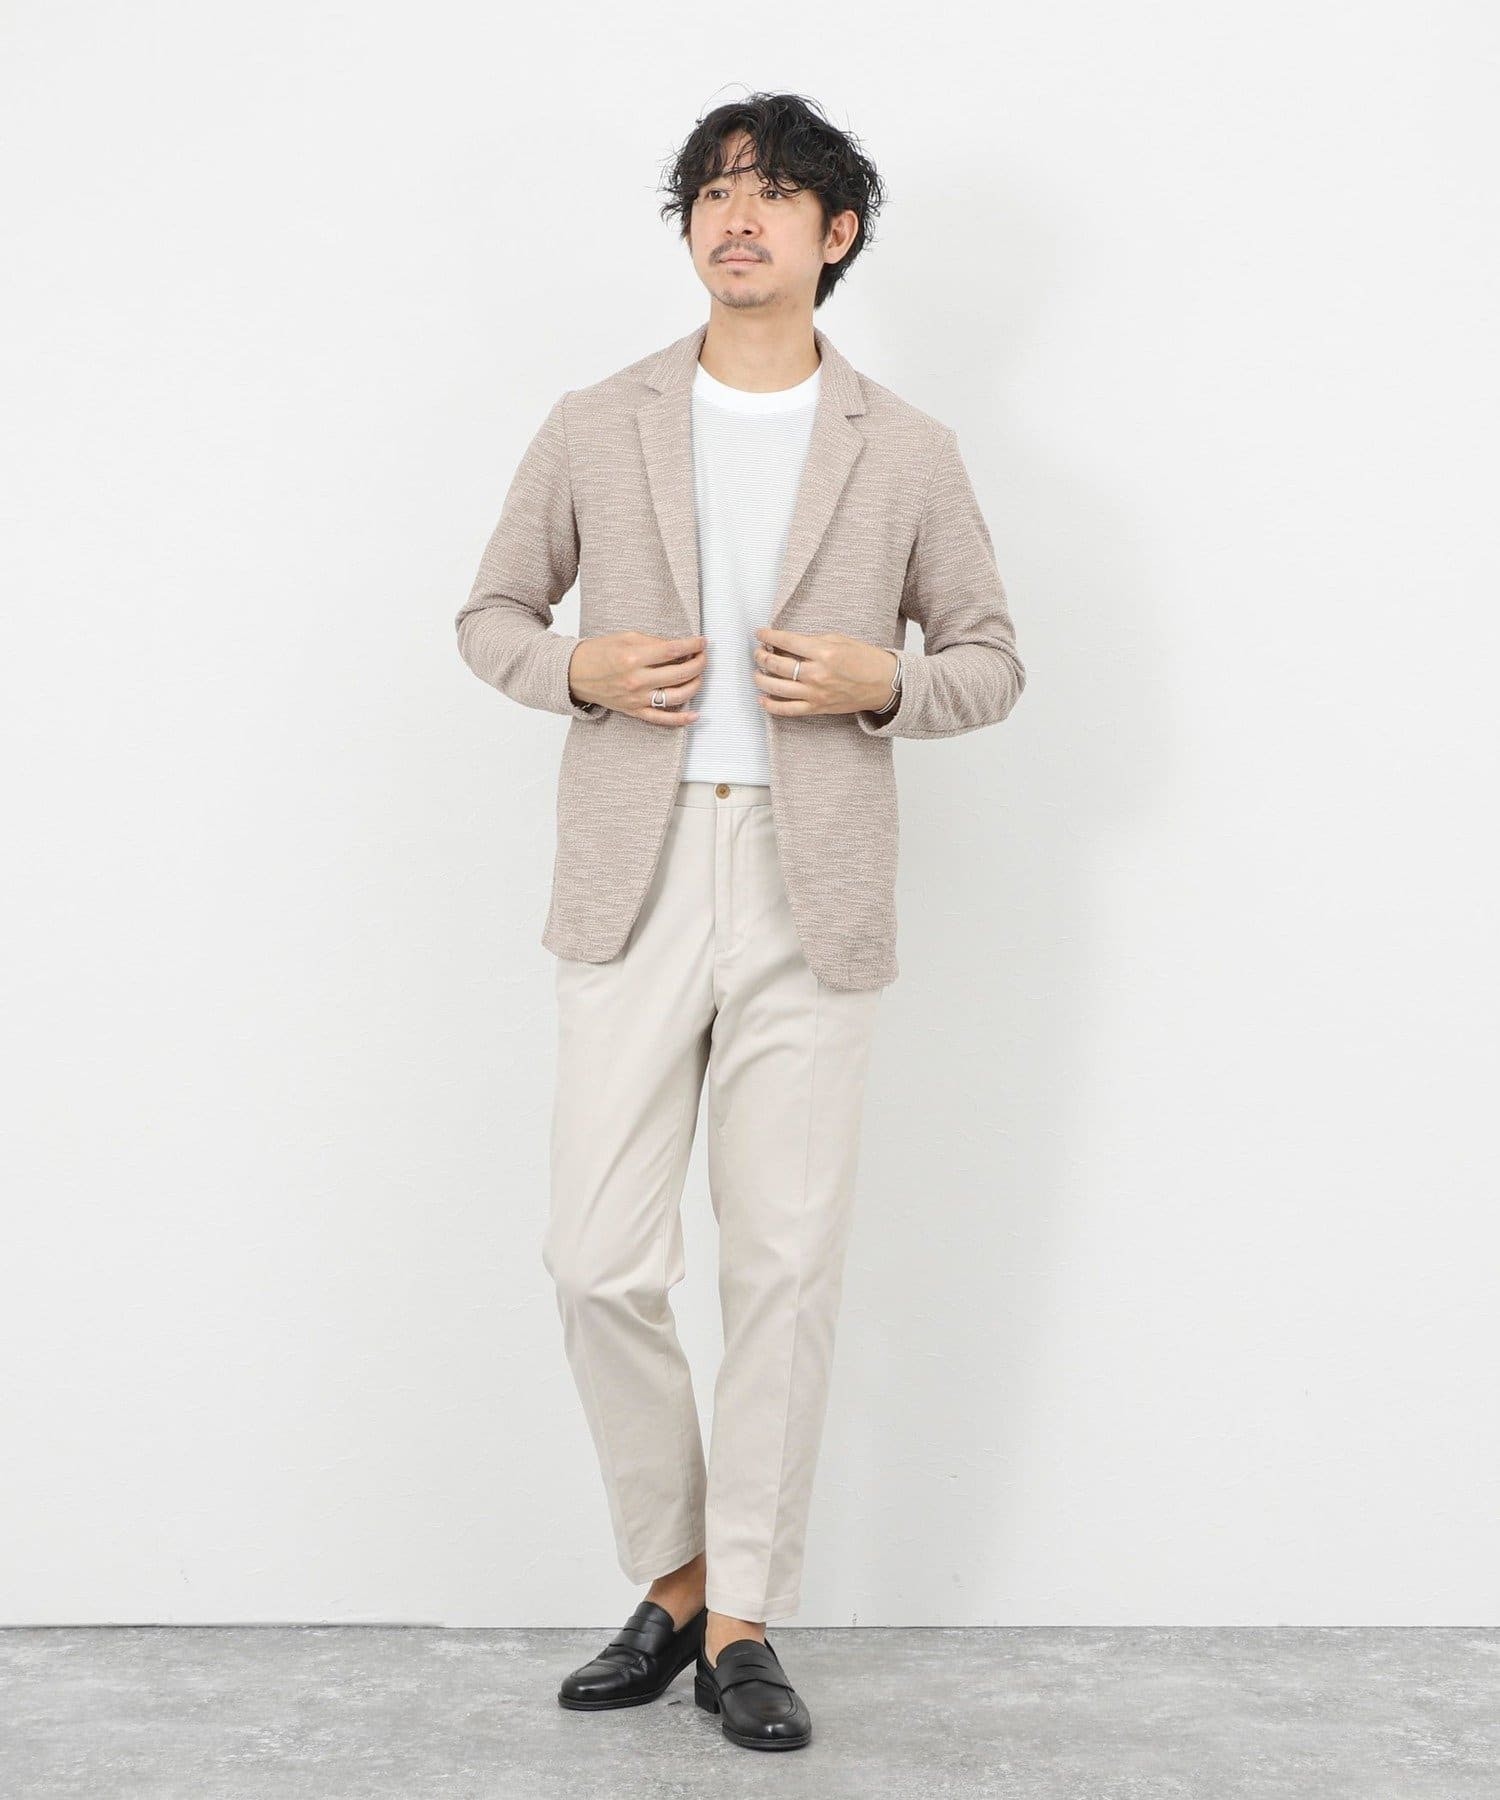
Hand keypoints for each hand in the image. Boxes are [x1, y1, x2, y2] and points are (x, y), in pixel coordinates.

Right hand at [568, 632, 706, 724]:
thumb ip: (654, 642)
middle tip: (703, 656)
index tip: (702, 642)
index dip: (693, 645)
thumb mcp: (626, 637)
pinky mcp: (634, 711)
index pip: (674, 650)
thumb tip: (679, 647)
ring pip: (677, 696)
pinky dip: (681, 719)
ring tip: (699, 676)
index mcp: (634, 657)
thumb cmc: (598, 653)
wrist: (574, 674)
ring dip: (695, 685)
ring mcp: (637, 698)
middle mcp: (637, 680)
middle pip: (680, 673)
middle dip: (699, 663)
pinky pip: (662, 719)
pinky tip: (695, 714)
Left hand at [752, 627, 897, 716]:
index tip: (760, 633)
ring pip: (777, 688)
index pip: (786, 641)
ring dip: (761, 678)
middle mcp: (817, 674)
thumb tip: (786, 643)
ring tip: (757, 672)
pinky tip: (762, 699)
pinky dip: (771, 706)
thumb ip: (812, 641)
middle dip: (761, 656)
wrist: (884, 684)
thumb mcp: (839, 640)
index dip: (768, 636)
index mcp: (824, 652)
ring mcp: (816, 693)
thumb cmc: (865, 660)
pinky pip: (788, 710)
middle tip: (758, 651)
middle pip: (776, 665)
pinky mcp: (817, 708)